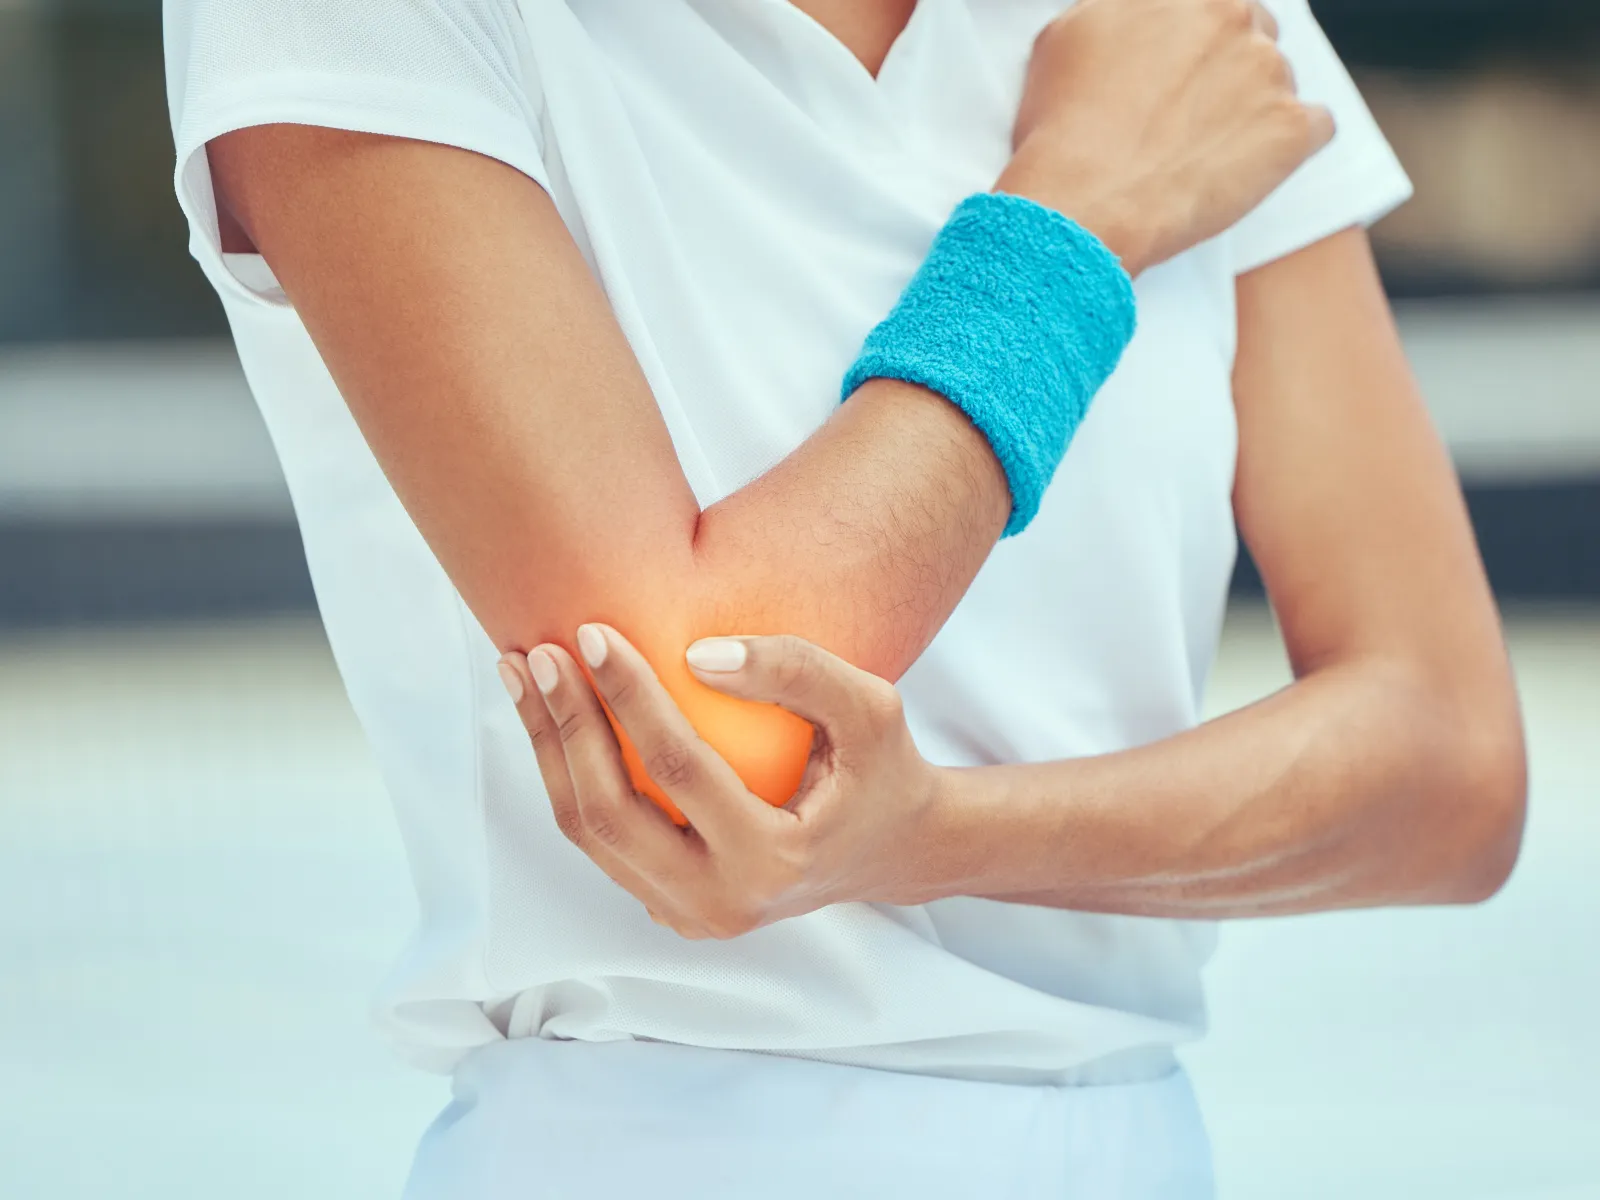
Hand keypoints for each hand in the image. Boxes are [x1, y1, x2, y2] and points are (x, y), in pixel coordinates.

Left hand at [497, 625, 952, 937]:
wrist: (894, 849)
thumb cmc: (885, 769)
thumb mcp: (869, 707)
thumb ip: (794, 671)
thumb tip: (694, 653)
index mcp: (773, 862)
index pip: (678, 769)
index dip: (628, 696)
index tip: (591, 631)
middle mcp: (721, 905)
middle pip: (610, 814)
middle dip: (564, 726)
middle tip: (536, 653)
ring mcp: (689, 915)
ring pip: (590, 835)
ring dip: (549, 750)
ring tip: (522, 675)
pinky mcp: (670, 906)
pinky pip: (602, 841)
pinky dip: (570, 775)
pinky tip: (553, 716)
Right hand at [995, 0, 1334, 275]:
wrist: (1084, 203)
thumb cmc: (1063, 130)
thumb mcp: (1068, 36)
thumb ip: (1117, 13)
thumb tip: (1135, 14)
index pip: (1211, 4)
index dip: (1194, 37)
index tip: (1181, 67)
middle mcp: (1233, 17)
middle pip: (1253, 29)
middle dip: (1230, 65)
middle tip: (1194, 111)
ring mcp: (1270, 73)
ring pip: (1281, 78)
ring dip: (1254, 106)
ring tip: (1209, 149)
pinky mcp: (1291, 132)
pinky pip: (1317, 127)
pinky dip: (1292, 144)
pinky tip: (1255, 165)